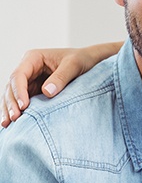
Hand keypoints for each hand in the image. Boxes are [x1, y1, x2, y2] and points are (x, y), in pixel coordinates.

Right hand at [1, 43, 120, 126]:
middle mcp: (28, 69)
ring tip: (8, 124)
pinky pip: (23, 101)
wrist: (92, 62)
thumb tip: (47, 92)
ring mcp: (30, 80)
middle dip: (11, 103)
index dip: (18, 91)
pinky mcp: (35, 91)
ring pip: (13, 95)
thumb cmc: (83, 59)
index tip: (24, 106)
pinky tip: (13, 124)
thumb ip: (61, 77)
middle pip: (12, 87)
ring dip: (10, 109)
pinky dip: (18, 111)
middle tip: (14, 119)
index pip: (19, 75)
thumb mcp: (74, 65)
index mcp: (34, 58)